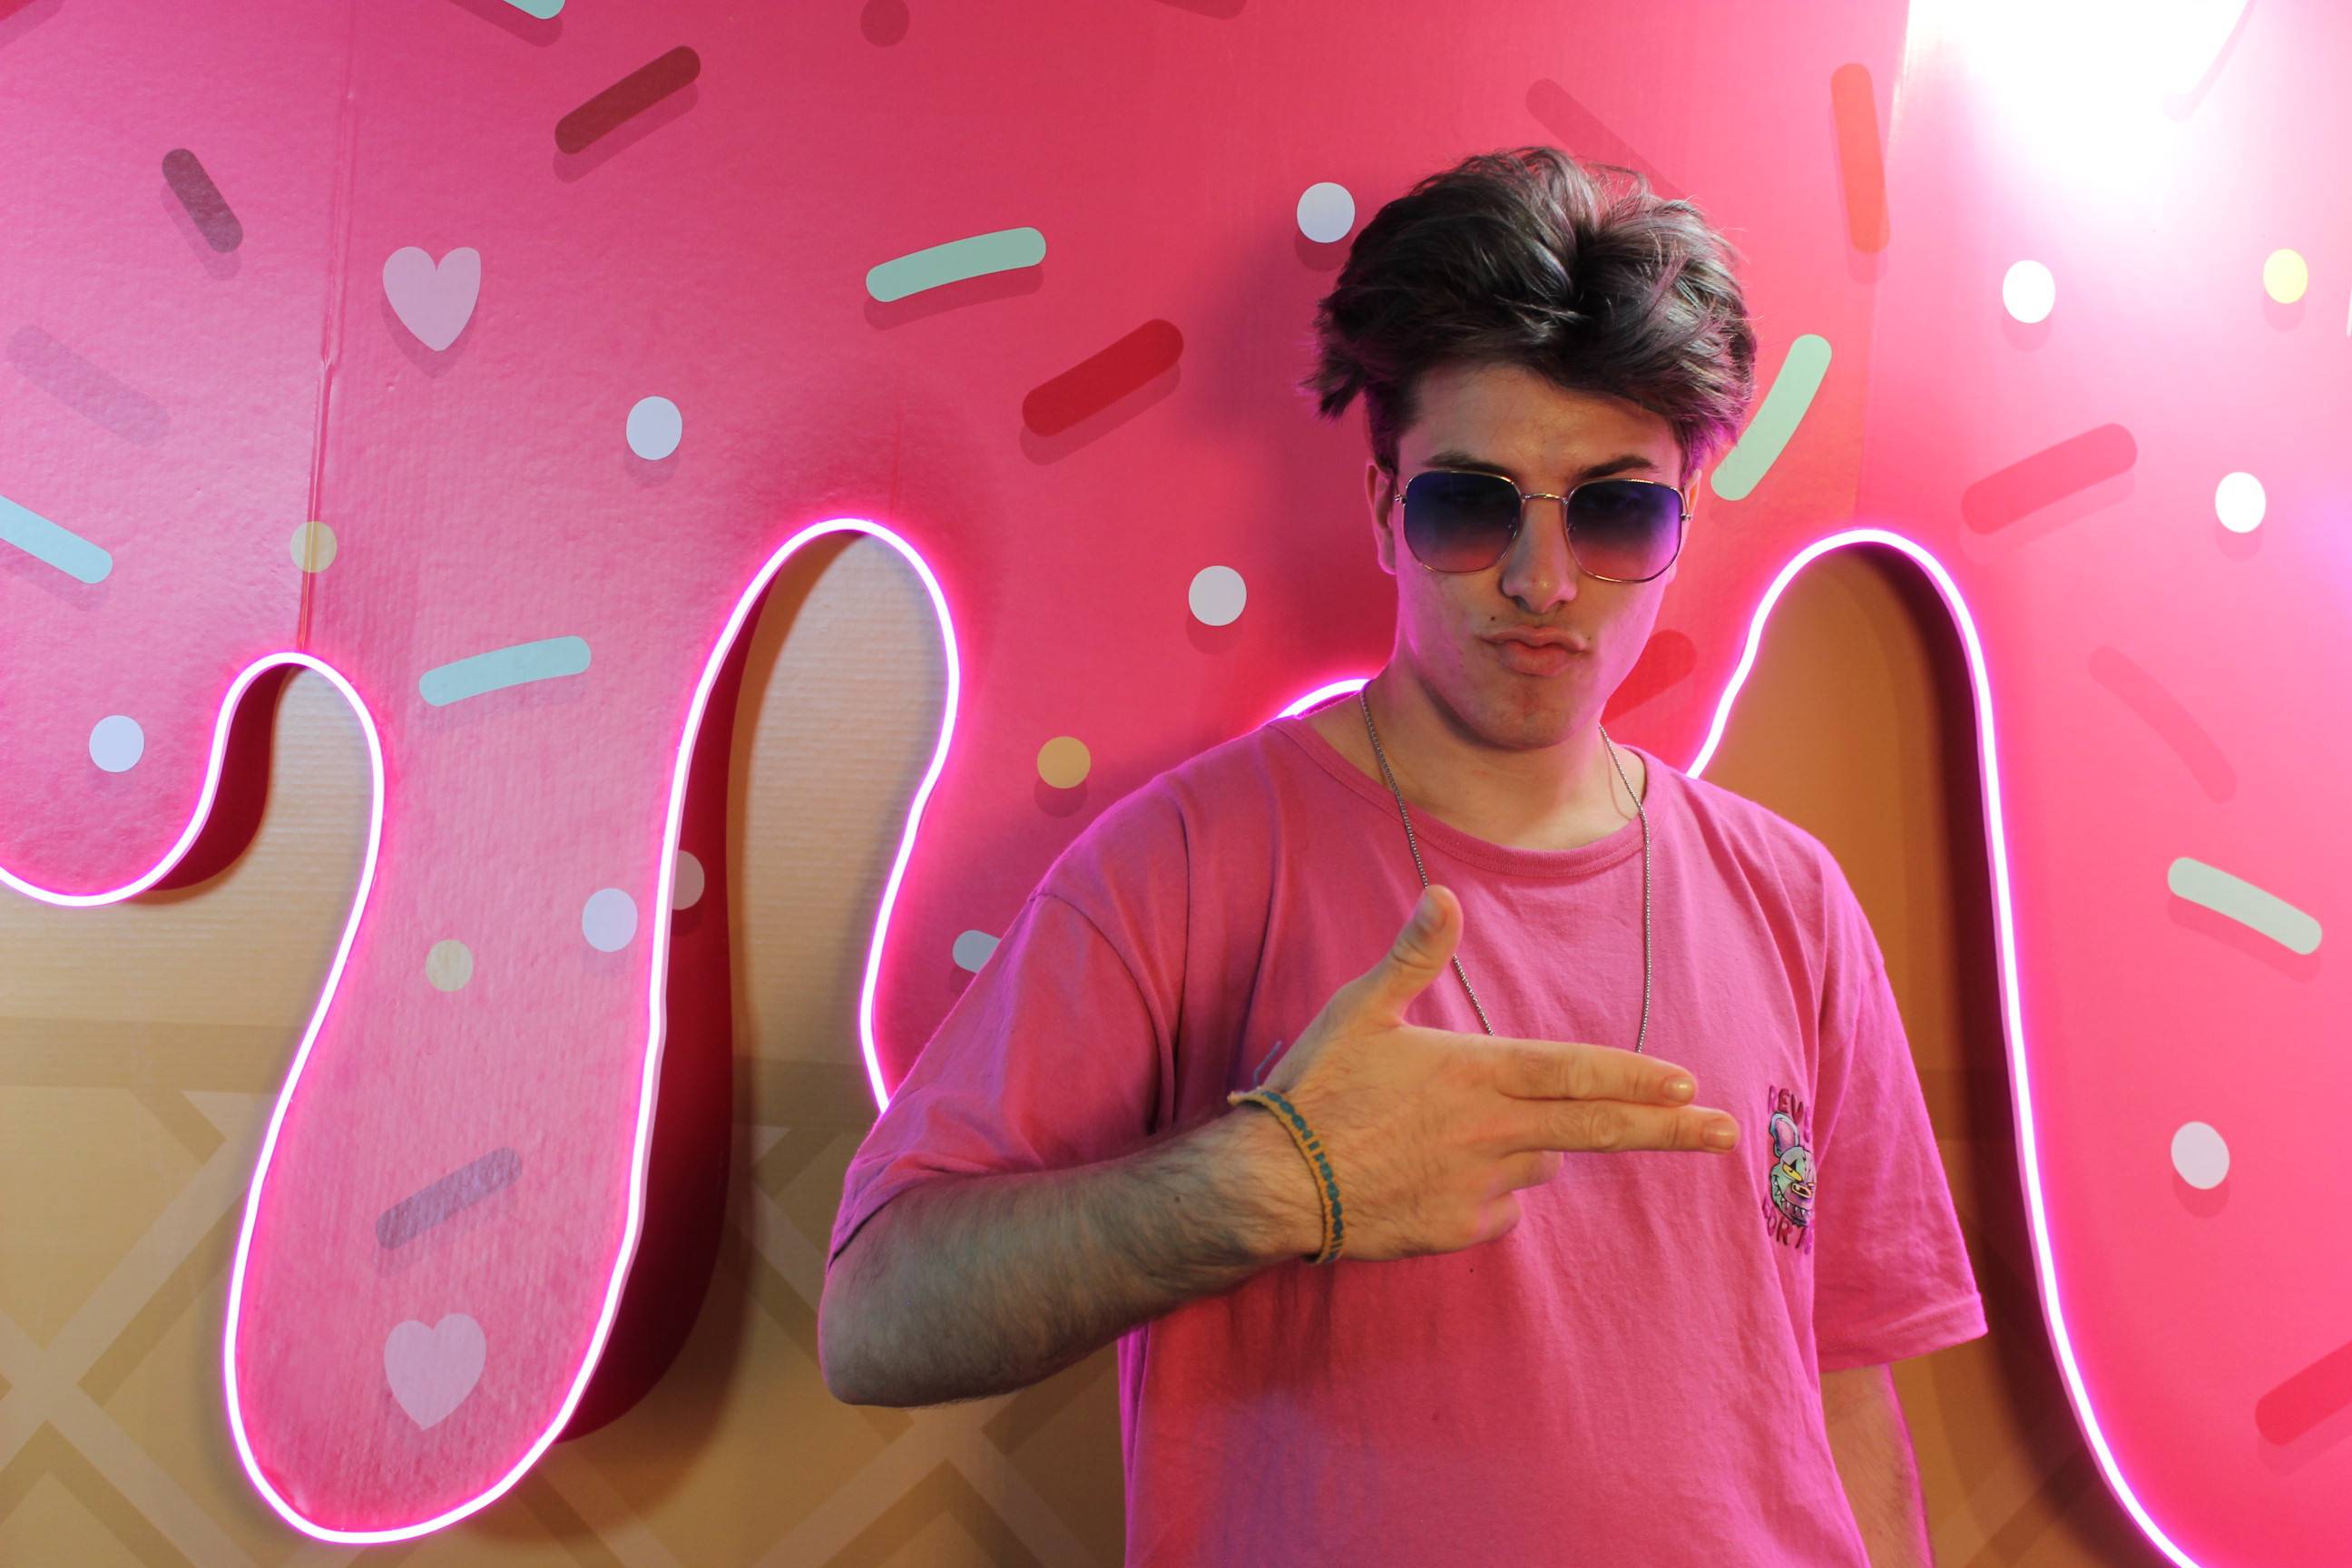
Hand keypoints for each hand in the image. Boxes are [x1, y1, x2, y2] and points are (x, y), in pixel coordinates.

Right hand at [1252, 883, 1739, 1261]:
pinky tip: (1439, 1175)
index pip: (1577, 1073)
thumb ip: (1413, 955)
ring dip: (1531, 1146)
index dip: (1635, 1078)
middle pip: (1596, 1130)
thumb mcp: (1360, 1011)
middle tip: (1725, 1133)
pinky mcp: (1458, 1229)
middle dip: (1668, 1130)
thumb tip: (1446, 895)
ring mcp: (1479, 1186)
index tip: (1687, 1084)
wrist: (1273, 1184)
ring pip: (1540, 1162)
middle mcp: (1492, 1131)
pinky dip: (1490, 1191)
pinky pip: (1501, 1207)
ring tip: (1462, 1133)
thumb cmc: (1315, 1089)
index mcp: (1476, 1071)